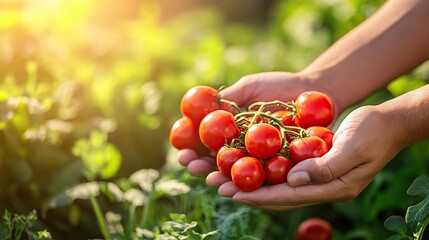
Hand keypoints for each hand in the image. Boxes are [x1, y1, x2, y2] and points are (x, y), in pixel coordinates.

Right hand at [177, 71, 332, 176]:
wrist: (315, 93)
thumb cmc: (281, 86)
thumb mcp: (251, 87)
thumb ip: (230, 97)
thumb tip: (203, 107)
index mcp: (230, 129)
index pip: (206, 142)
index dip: (192, 148)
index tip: (181, 151)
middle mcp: (242, 147)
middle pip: (217, 161)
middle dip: (201, 167)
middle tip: (191, 167)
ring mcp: (260, 159)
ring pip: (237, 173)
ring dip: (221, 180)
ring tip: (210, 181)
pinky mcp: (279, 168)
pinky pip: (263, 178)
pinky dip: (250, 185)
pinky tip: (237, 189)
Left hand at [207, 105, 401, 210]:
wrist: (386, 123)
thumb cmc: (373, 132)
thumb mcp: (354, 146)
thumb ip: (327, 166)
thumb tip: (294, 180)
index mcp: (331, 187)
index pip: (288, 197)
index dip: (259, 196)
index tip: (232, 195)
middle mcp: (318, 185)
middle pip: (275, 193)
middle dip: (244, 191)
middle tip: (215, 185)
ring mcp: (314, 175)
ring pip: (274, 183)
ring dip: (247, 180)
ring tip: (218, 175)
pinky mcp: (310, 162)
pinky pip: (280, 169)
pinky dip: (260, 167)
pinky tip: (241, 160)